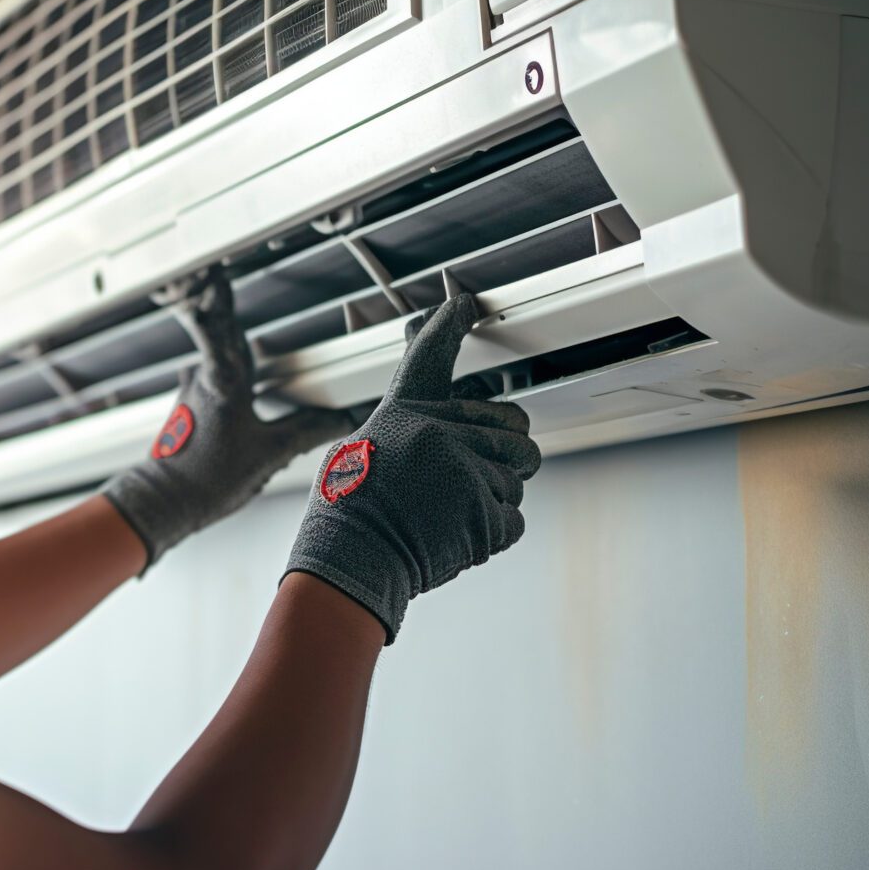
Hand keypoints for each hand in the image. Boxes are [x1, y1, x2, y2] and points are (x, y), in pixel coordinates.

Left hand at [102, 269, 359, 568]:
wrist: (164, 502)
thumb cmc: (208, 480)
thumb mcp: (269, 454)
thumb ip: (307, 430)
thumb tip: (341, 419)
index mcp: (224, 381)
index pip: (220, 323)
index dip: (220, 293)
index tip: (218, 267)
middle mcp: (203, 377)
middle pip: (219, 326)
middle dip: (224, 299)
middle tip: (225, 270)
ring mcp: (192, 387)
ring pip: (213, 347)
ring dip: (223, 328)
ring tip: (228, 300)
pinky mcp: (188, 403)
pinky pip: (210, 369)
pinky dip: (223, 359)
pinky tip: (236, 365)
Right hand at [282, 292, 539, 641]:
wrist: (350, 565)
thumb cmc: (350, 514)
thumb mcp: (361, 450)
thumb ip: (405, 428)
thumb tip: (438, 415)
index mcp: (404, 413)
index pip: (429, 356)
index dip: (448, 325)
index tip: (462, 305)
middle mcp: (438, 432)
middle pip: (513, 428)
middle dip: (507, 453)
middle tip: (471, 477)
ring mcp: (464, 471)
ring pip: (518, 476)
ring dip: (496, 497)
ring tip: (451, 512)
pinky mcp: (484, 512)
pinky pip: (513, 519)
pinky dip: (492, 533)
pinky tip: (455, 535)